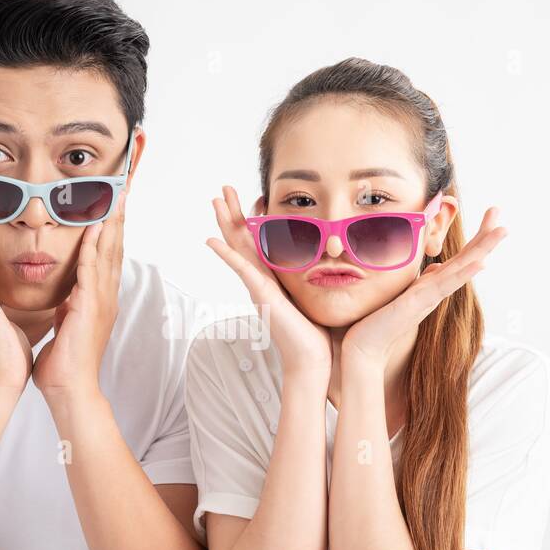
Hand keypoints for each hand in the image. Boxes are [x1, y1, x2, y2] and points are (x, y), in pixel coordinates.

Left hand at [33, 194, 124, 399]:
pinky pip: (91, 269)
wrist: (70, 389)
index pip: (109, 258)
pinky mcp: (89, 307)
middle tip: (122, 192)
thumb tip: (68, 296)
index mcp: (101, 301)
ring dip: (111, 224)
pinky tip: (94, 227)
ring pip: (108, 254)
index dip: (112, 231)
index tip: (113, 207)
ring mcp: (101, 301)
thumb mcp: (69, 326)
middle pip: (116, 249)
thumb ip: (71, 306)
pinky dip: (93, 246)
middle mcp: (107, 297)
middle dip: (118, 220)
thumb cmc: (66, 363)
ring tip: (115, 199)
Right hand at [206, 185, 331, 379]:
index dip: (253, 219)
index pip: (260, 242)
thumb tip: (336, 259)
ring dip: (226, 223)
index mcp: (275, 279)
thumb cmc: (319, 334)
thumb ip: (319, 277)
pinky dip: (226, 255)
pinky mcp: (261, 296)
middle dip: (233, 213)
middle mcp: (262, 280)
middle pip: (242, 239)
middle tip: (224, 189)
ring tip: (215, 200)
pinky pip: (240, 270)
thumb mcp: (317, 295)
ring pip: (238, 248)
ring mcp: (258, 287)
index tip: (254, 196)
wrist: (314, 360)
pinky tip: (212, 241)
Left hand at [342, 206, 507, 367]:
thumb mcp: (402, 292)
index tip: (489, 216)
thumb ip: (421, 281)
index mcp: (431, 286)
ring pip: (463, 268)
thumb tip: (436, 267)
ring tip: (503, 230)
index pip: (459, 257)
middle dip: (484, 235)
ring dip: (484, 248)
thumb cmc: (377, 322)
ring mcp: (431, 296)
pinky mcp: (421, 303)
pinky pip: (446, 285)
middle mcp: (436, 290)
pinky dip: (464, 274)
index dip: (475, 238)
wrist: (365, 347)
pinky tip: (481, 263)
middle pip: (467, 258)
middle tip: (498, 210)